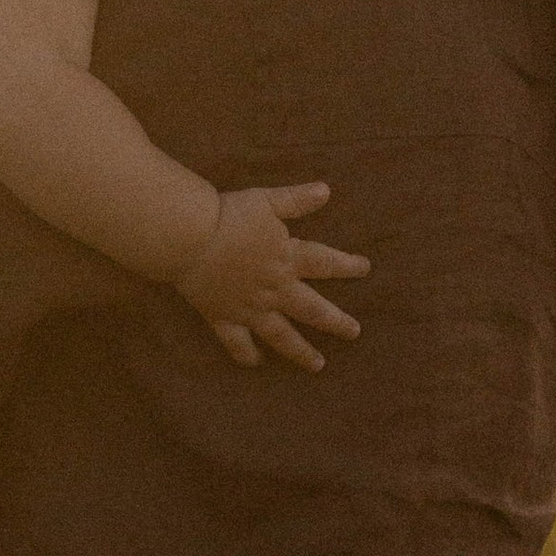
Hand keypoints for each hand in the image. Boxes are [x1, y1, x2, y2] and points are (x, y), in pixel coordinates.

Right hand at [170, 183, 368, 372]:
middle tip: (354, 332)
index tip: (365, 269)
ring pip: (282, 336)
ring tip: (317, 365)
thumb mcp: (267, 201)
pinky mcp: (224, 318)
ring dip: (301, 351)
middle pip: (312, 309)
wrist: (190, 238)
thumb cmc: (228, 215)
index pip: (326, 263)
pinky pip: (238, 343)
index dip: (348, 265)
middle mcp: (275, 289)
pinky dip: (247, 355)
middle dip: (336, 322)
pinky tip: (257, 363)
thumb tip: (326, 190)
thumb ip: (296, 200)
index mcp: (287, 259)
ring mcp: (250, 308)